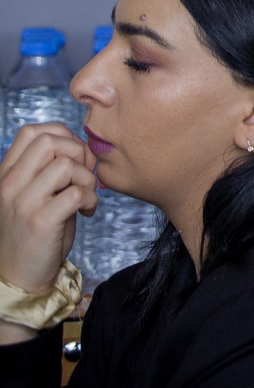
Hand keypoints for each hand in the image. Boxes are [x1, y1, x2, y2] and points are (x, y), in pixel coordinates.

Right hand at [0, 124, 97, 294]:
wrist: (20, 276)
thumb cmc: (37, 231)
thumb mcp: (36, 194)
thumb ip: (50, 169)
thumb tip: (84, 148)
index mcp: (6, 175)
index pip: (32, 132)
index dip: (63, 136)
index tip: (75, 158)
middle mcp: (9, 185)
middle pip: (49, 141)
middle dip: (78, 153)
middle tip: (84, 175)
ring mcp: (22, 203)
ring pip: (65, 165)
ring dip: (87, 178)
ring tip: (85, 196)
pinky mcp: (40, 221)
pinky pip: (76, 191)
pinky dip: (91, 198)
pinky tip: (87, 211)